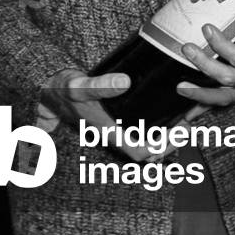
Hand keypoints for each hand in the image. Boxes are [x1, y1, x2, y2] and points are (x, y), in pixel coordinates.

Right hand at [37, 68, 207, 160]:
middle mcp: (114, 133)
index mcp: (109, 132)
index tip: (178, 132)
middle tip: (186, 123)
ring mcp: (115, 126)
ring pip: (145, 139)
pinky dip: (154, 123)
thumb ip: (101, 85)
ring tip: (180, 116)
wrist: (48, 88)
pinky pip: (139, 128)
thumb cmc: (63, 90)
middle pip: (148, 149)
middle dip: (170, 140)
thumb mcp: (81, 85)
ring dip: (164, 132)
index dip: (163, 147)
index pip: (142, 152)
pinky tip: (163, 111)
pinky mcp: (115, 117)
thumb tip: (124, 82)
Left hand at [177, 19, 234, 106]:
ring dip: (201, 94)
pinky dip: (206, 108)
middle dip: (205, 65)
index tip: (207, 30)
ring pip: (224, 96)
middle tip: (187, 48)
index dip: (224, 46)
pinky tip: (187, 115)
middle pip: (229, 78)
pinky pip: (224, 101)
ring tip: (181, 88)